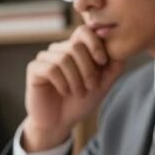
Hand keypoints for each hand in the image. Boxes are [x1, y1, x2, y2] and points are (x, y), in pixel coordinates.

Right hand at [23, 25, 125, 150]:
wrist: (60, 123)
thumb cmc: (80, 103)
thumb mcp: (102, 85)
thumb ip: (113, 67)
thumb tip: (121, 49)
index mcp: (75, 49)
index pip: (84, 31)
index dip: (95, 44)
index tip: (103, 62)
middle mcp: (59, 50)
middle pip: (75, 46)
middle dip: (88, 69)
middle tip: (91, 86)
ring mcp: (45, 58)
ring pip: (63, 58)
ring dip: (76, 79)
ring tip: (78, 93)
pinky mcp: (34, 69)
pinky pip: (50, 69)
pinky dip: (62, 83)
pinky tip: (64, 92)